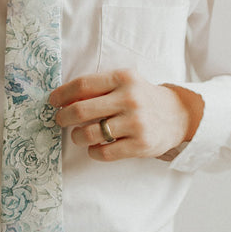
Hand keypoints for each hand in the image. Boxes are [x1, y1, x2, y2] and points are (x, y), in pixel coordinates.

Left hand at [49, 70, 203, 161]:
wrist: (177, 115)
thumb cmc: (142, 98)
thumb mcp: (124, 83)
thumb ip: (98, 87)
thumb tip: (63, 99)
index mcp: (123, 78)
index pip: (83, 84)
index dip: (62, 94)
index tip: (53, 101)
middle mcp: (129, 98)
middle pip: (81, 109)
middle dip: (64, 117)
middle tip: (60, 120)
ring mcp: (136, 122)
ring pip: (90, 134)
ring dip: (77, 136)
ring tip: (79, 135)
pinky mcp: (141, 144)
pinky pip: (104, 153)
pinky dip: (93, 152)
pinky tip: (94, 148)